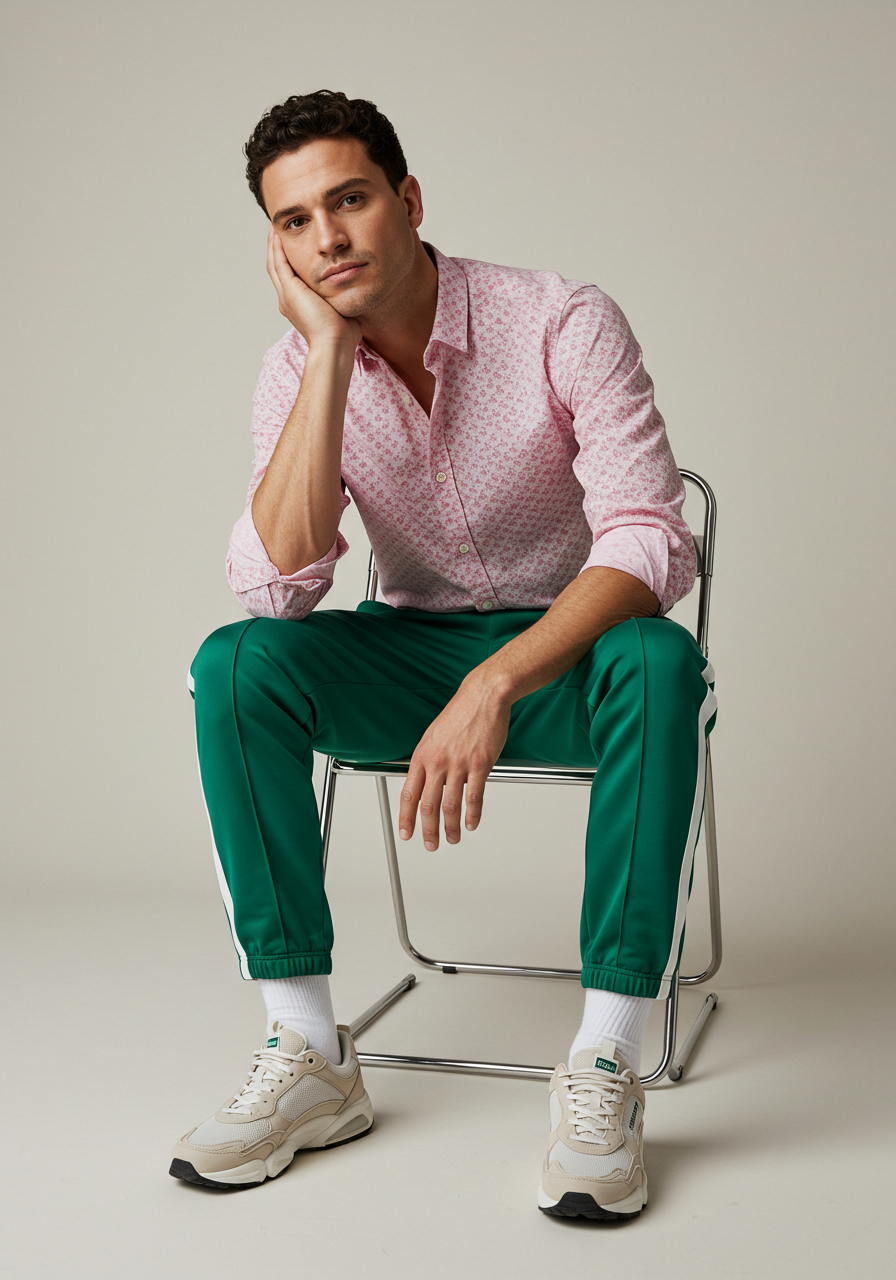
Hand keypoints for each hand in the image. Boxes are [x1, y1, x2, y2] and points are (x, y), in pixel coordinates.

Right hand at [266, 227, 360, 351]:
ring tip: (274, 227)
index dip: (288, 259)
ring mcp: (287, 296)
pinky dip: (277, 247)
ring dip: (273, 245)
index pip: (289, 277)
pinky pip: (279, 263)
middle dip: (276, 249)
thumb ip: (343, 298)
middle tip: (277, 230)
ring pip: (274, 264)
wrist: (335, 344)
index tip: (292, 244)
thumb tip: (355, 289)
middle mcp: (288, 301)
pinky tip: (277, 233)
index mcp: (298, 306)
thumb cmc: (344, 335)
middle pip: (277, 269)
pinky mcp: (290, 291)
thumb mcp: (342, 310)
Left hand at [398, 676, 510, 850]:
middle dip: (427, 830)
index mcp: (422, 755)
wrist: (483, 696)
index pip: (408, 794)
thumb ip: (428, 760)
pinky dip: (472, 814)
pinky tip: (471, 823)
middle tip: (430, 844)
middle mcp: (437, 761)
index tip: (406, 832)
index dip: (406, 817)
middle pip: (427, 805)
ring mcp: (459, 763)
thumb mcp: (433, 735)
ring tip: (452, 838)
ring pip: (450, 805)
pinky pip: (474, 796)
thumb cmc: (461, 713)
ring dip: (450, 827)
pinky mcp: (480, 764)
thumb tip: (425, 782)